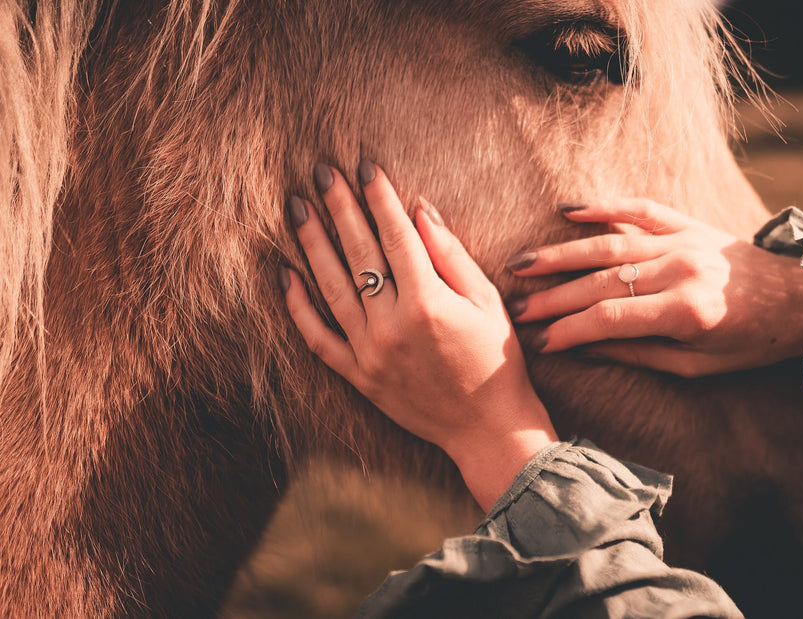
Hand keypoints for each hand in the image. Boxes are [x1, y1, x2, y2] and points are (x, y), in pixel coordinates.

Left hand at [280, 161, 556, 510]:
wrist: (488, 427)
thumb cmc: (496, 360)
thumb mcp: (486, 301)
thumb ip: (450, 256)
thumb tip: (420, 211)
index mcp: (428, 302)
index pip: (395, 236)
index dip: (380, 198)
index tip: (365, 167)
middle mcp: (392, 324)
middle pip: (358, 253)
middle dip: (340, 208)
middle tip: (321, 173)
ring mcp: (370, 352)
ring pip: (331, 287)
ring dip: (311, 244)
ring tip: (298, 208)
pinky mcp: (359, 376)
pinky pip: (318, 337)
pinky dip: (298, 306)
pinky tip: (284, 275)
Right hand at [505, 198, 802, 376]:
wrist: (799, 300)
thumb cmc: (749, 343)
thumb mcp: (697, 366)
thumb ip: (639, 354)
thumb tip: (584, 348)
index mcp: (687, 311)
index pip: (611, 318)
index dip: (570, 330)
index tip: (539, 342)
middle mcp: (682, 269)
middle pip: (602, 281)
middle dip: (554, 297)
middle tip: (514, 309)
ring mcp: (684, 240)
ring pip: (610, 243)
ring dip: (562, 254)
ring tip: (522, 264)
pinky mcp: (687, 223)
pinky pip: (640, 209)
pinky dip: (603, 207)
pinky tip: (567, 210)